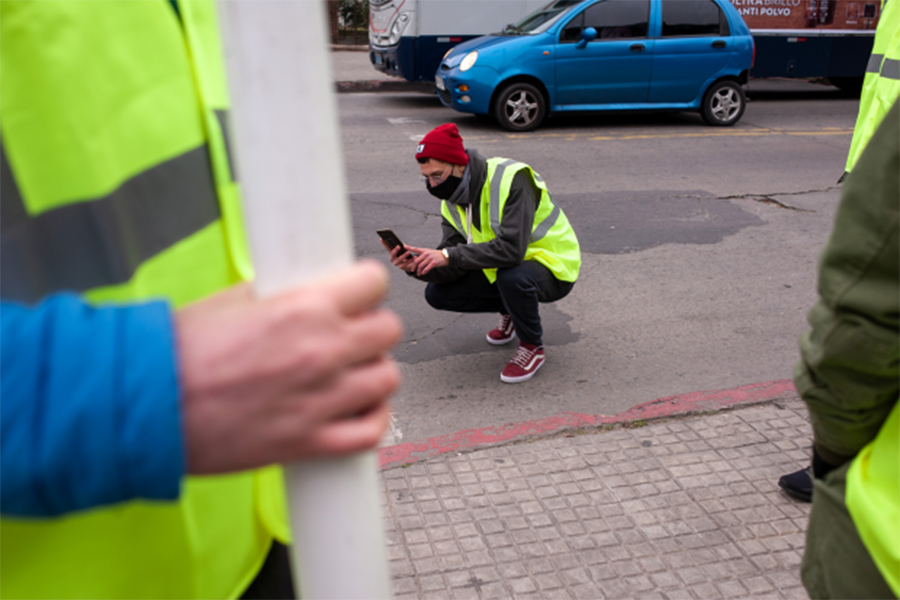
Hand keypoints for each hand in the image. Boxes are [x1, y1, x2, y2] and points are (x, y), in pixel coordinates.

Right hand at [175, 260, 402, 473]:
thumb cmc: (178, 355)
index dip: (366, 286)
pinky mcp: (312, 442)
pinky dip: (372, 418)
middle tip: (352, 332)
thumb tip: (305, 291)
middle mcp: (322, 351)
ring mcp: (322, 399)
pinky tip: (357, 409)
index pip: (373, 282)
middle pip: (389, 330)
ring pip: (388, 378)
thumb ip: (282, 295)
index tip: (359, 293)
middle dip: (372, 327)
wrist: (146, 407)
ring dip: (373, 372)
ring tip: (351, 372)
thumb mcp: (234, 299)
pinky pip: (372, 431)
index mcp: (304, 308)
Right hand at [383, 241, 416, 272]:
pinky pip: (405, 264)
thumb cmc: (405, 256)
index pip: (387, 247)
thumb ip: (403, 247)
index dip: (384, 243)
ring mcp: (396, 263)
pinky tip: (414, 257)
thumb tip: (403, 244)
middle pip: (393, 254)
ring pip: (399, 259)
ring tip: (409, 252)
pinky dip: (410, 260)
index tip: (382, 238)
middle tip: (399, 246)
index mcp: (392, 253)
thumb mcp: (404, 250)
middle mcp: (392, 258)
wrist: (410, 265)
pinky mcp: (401, 267)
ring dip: (404, 255)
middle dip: (395, 250)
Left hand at [407, 246, 448, 276]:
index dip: (409, 248)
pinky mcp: (433, 263)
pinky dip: (424, 272)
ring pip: (420, 266)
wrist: (446, 256)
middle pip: (416, 261)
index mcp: (424, 250)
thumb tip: (415, 259)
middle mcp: (426, 254)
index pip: (415, 249)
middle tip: (412, 270)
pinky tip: (423, 273)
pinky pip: (426, 269)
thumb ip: (422, 255)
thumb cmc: (436, 255)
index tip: (403, 246)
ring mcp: (430, 258)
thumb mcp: (429, 252)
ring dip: (418, 271)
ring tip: (418, 274)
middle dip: (413, 267)